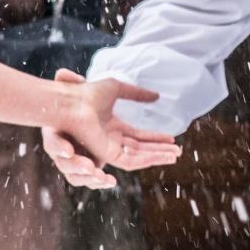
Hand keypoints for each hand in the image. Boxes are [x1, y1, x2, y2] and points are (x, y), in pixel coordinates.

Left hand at [40, 70, 180, 189]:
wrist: (71, 101)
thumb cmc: (87, 93)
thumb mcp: (117, 88)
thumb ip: (137, 94)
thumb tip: (157, 95)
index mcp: (112, 126)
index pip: (138, 136)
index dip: (155, 138)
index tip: (171, 138)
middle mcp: (111, 140)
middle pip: (141, 149)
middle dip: (160, 150)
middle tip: (178, 151)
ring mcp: (109, 148)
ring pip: (138, 157)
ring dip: (158, 156)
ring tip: (175, 155)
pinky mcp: (107, 154)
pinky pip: (130, 161)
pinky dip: (147, 159)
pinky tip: (162, 155)